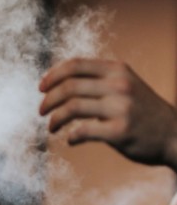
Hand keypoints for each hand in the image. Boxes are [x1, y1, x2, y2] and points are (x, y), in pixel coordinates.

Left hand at [39, 58, 176, 167]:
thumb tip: (58, 82)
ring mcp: (121, 108)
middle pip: (68, 87)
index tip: (41, 88)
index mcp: (117, 70)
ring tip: (51, 127)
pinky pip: (83, 131)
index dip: (52, 75)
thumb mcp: (125, 85)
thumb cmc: (142, 111)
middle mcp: (119, 85)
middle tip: (41, 111)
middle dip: (48, 100)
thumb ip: (98, 80)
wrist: (175, 134)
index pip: (75, 65)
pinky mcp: (120, 131)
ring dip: (54, 119)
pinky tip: (71, 140)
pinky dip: (71, 136)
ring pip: (72, 108)